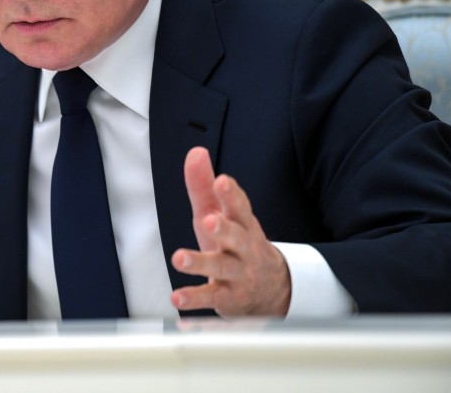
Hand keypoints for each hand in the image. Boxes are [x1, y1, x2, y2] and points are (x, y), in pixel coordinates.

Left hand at [169, 147, 291, 316]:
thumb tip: (196, 152)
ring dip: (201, 263)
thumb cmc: (236, 243)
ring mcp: (238, 274)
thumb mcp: (220, 213)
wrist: (272, 290)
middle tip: (209, 221)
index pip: (240, 206)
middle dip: (224, 229)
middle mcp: (244, 248)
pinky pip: (212, 298)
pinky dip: (195, 299)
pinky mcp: (228, 298)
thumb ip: (203, 185)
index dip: (231, 194)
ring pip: (222, 267)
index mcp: (243, 224)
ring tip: (179, 258)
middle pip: (237, 237)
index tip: (222, 181)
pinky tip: (177, 297)